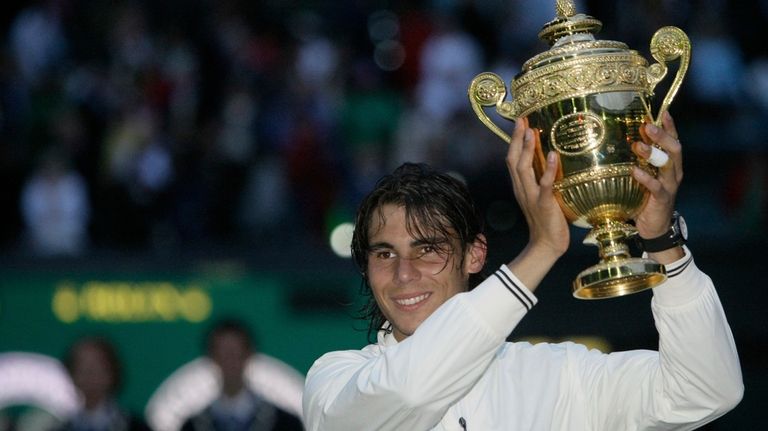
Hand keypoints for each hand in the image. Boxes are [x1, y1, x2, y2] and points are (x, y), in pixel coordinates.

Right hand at [506, 117, 569, 259]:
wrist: (547, 245)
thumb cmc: (548, 220)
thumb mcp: (541, 196)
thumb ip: (542, 179)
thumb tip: (552, 159)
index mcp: (521, 186)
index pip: (513, 159)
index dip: (515, 140)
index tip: (520, 121)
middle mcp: (522, 188)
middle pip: (514, 160)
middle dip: (517, 139)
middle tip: (521, 120)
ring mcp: (531, 196)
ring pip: (524, 169)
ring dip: (528, 150)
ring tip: (531, 132)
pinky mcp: (544, 204)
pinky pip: (544, 185)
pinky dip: (548, 170)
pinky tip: (553, 156)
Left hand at [631, 111, 682, 238]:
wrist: (654, 226)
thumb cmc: (645, 196)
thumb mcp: (644, 174)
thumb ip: (637, 160)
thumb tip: (619, 141)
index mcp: (670, 164)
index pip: (673, 140)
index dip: (670, 126)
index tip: (662, 112)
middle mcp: (674, 172)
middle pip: (674, 149)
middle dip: (662, 136)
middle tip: (647, 126)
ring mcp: (670, 186)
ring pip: (668, 165)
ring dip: (653, 154)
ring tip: (639, 145)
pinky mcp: (663, 199)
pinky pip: (656, 187)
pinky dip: (646, 179)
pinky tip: (634, 171)